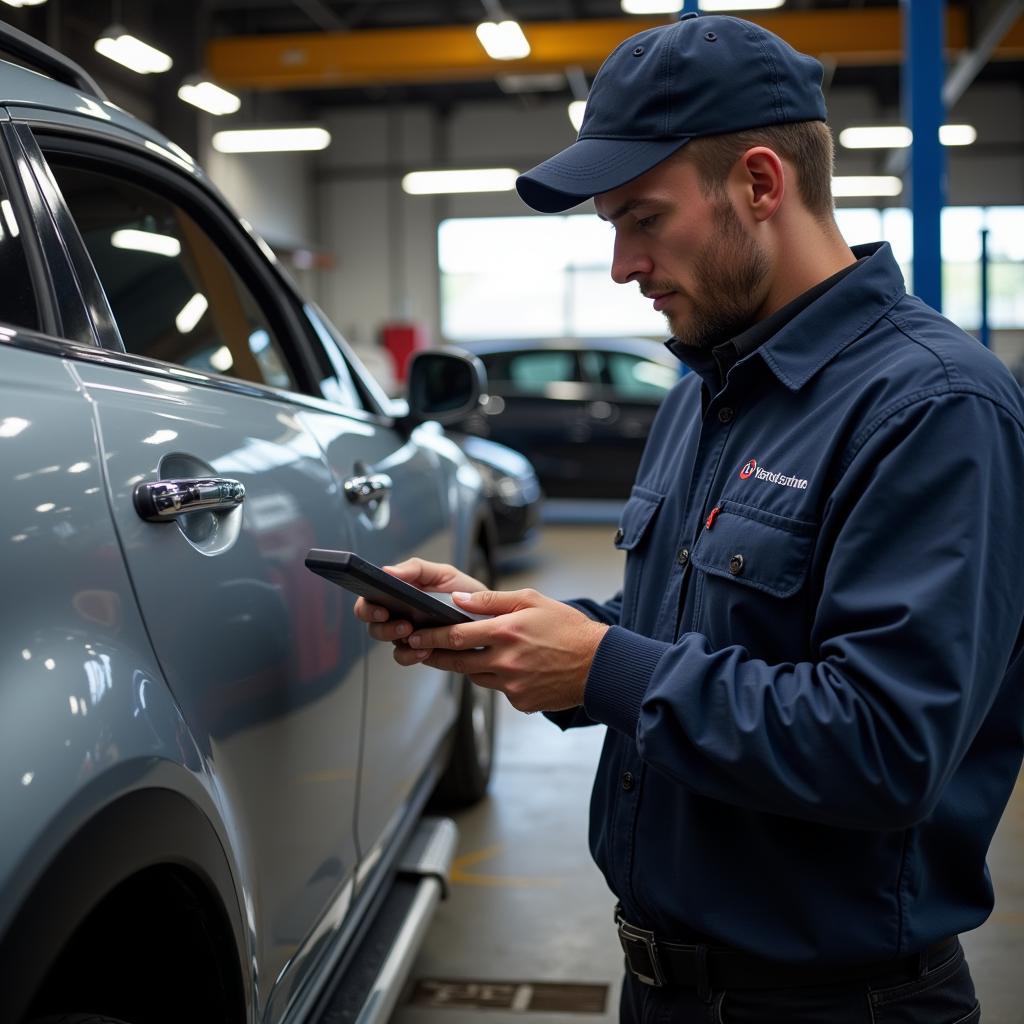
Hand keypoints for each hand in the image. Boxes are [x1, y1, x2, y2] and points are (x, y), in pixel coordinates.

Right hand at [353, 557, 487, 644]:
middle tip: (403, 625)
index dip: (368, 606)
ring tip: (415, 636)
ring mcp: (408, 635)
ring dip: (398, 641)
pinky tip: (426, 650)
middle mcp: (398, 615)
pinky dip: (412, 655)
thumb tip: (387, 571)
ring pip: (388, 643)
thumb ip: (415, 569)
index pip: (369, 600)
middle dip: (382, 627)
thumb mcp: (442, 573)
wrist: (488, 614)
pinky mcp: (419, 650)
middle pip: (373, 624)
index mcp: (398, 594)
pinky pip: (405, 657)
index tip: (381, 609)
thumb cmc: (463, 591)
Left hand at [395, 588, 608, 713]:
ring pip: (475, 676)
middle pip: (457, 662)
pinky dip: (496, 679)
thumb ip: (490, 601)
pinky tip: (509, 668)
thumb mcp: (531, 601)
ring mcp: (512, 685)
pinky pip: (498, 690)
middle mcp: (506, 661)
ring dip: (466, 666)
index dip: (431, 636)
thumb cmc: (567, 628)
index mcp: (507, 632)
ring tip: (461, 654)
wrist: (599, 665)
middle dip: (434, 655)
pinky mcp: (520, 702)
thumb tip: (457, 600)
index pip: (456, 635)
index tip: (414, 635)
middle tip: (418, 649)